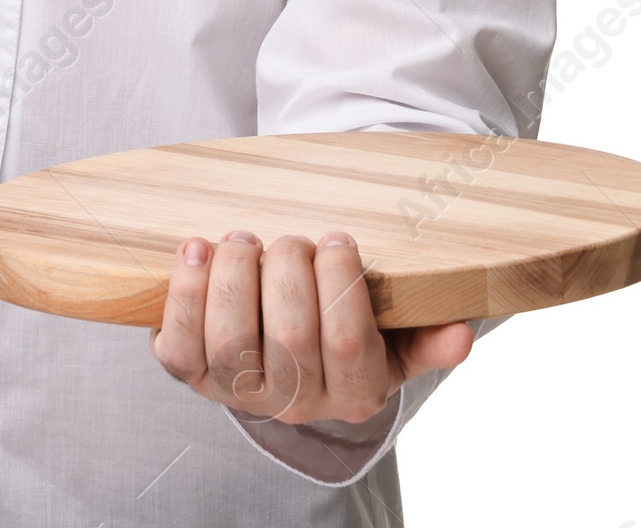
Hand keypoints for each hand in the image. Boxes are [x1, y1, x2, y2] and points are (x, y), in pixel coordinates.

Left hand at [150, 230, 472, 425]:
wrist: (277, 349)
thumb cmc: (340, 328)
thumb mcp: (393, 337)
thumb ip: (426, 337)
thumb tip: (461, 333)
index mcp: (355, 392)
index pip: (350, 342)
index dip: (340, 281)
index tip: (336, 238)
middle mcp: (295, 402)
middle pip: (289, 338)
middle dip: (289, 268)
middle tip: (293, 238)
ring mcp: (237, 391)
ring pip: (230, 341)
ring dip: (236, 275)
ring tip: (246, 240)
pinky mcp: (189, 372)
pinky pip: (178, 345)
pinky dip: (183, 290)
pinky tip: (198, 249)